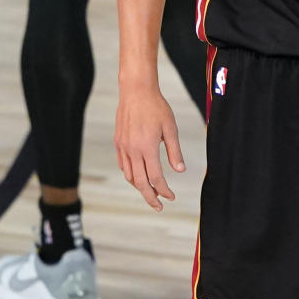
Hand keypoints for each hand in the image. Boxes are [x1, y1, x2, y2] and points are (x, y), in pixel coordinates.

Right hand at [115, 83, 184, 210]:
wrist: (136, 91)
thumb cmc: (156, 108)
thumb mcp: (171, 129)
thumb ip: (175, 152)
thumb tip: (180, 171)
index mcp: (147, 148)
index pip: (156, 178)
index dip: (164, 190)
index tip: (172, 197)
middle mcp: (133, 150)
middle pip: (140, 183)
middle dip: (150, 197)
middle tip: (159, 207)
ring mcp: (123, 147)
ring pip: (130, 176)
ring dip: (140, 187)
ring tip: (151, 192)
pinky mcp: (118, 142)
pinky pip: (124, 165)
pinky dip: (131, 175)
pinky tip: (139, 176)